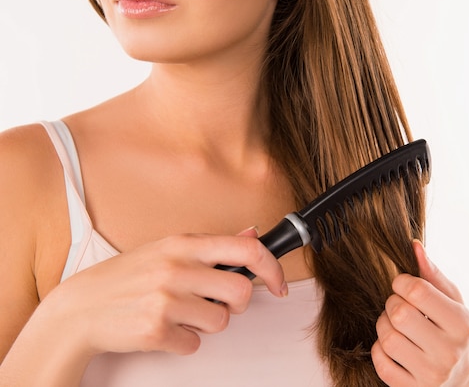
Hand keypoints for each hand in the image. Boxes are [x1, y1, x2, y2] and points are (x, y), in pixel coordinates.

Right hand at [38, 227, 286, 357]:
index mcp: (184, 244)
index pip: (247, 250)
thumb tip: (252, 233)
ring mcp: (166, 299)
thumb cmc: (127, 277)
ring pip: (221, 322)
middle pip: (241, 293)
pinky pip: (194, 344)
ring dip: (205, 324)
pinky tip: (162, 328)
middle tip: (214, 303)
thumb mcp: (167, 249)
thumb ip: (212, 245)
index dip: (273, 269)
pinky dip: (183, 341)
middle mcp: (177, 267)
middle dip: (235, 305)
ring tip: (179, 314)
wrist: (80, 308)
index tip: (279, 284)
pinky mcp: (156, 329)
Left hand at [372, 240, 468, 385]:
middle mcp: (450, 351)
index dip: (400, 281)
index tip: (401, 284)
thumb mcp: (451, 303)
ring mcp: (431, 374)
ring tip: (395, 325)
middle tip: (398, 306)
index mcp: (462, 323)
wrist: (458, 383)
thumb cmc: (452, 333)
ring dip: (383, 325)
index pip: (417, 290)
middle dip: (391, 304)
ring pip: (387, 337)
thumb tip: (414, 246)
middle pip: (399, 313)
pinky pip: (380, 361)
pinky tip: (393, 347)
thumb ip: (433, 275)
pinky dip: (380, 350)